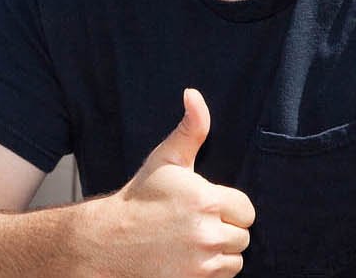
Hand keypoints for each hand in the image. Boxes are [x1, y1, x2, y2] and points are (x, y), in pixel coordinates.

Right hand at [81, 89, 255, 276]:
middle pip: (243, 235)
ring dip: (221, 251)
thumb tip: (194, 95)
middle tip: (196, 223)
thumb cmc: (139, 199)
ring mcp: (201, 262)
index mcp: (205, 200)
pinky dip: (212, 270)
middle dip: (225, 229)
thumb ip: (190, 129)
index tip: (207, 205)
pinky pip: (224, 276)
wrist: (108, 241)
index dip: (229, 206)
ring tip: (192, 241)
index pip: (246, 209)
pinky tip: (189, 258)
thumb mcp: (165, 160)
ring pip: (236, 258)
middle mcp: (207, 233)